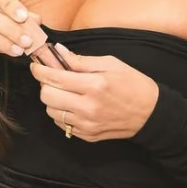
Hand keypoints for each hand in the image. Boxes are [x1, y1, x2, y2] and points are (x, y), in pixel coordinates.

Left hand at [31, 45, 158, 141]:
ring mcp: (87, 124)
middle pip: (48, 97)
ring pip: (52, 112)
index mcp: (94, 85)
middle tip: (53, 77)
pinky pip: (63, 125)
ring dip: (53, 100)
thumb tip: (59, 52)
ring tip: (65, 91)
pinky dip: (62, 113)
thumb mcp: (110, 63)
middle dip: (45, 85)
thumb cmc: (132, 83)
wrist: (150, 113)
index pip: (55, 78)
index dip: (40, 70)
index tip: (36, 65)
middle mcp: (88, 107)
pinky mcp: (87, 135)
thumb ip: (81, 60)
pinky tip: (73, 104)